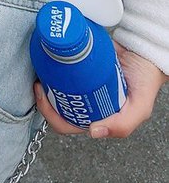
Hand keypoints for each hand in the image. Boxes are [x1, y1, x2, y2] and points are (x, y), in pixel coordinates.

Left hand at [34, 44, 166, 137]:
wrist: (144, 50)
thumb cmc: (144, 80)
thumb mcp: (139, 107)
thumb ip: (123, 124)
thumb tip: (93, 132)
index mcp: (97, 116)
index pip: (66, 124)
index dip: (51, 114)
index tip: (43, 95)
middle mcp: (87, 102)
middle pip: (56, 107)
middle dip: (43, 99)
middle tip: (38, 83)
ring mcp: (81, 84)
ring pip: (56, 88)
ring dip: (45, 82)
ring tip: (40, 72)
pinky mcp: (79, 65)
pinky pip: (61, 69)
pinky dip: (52, 66)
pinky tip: (48, 60)